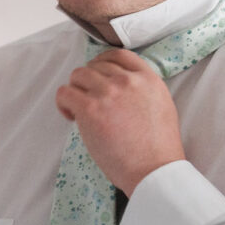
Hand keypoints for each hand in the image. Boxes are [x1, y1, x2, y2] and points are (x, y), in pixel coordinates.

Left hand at [56, 48, 183, 196]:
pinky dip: (63, 104)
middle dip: (87, 82)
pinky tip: (73, 118)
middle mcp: (128, 81)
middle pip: (94, 66)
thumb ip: (141, 89)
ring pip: (77, 75)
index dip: (102, 62)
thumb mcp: (161, 105)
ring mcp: (108, 93)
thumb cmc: (157, 147)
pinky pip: (64, 93)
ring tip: (80, 111)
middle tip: (89, 102)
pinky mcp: (90, 109)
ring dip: (75, 91)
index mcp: (148, 79)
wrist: (154, 170)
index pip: (118, 54)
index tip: (96, 75)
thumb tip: (118, 82)